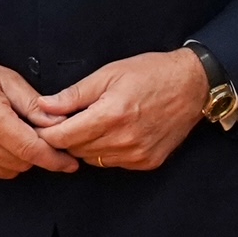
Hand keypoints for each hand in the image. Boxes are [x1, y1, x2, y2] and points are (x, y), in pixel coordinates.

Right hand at [0, 54, 78, 179]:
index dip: (54, 159)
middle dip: (36, 153)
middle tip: (36, 136)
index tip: (70, 163)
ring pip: (7, 171)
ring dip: (18, 159)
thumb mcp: (5, 79)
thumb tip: (58, 123)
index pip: (30, 149)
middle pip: (21, 162)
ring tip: (12, 135)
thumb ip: (33, 104)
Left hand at [35, 48, 209, 170]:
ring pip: (92, 159)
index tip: (46, 124)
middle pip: (74, 150)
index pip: (62, 137)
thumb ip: (74, 94)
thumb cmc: (152, 73)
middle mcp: (123, 139)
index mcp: (111, 115)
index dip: (48, 131)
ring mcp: (137, 154)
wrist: (194, 85)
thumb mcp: (110, 74)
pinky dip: (108, 151)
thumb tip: (43, 106)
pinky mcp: (147, 162)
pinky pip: (113, 163)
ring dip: (87, 145)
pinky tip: (117, 133)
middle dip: (67, 136)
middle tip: (73, 119)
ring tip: (97, 124)